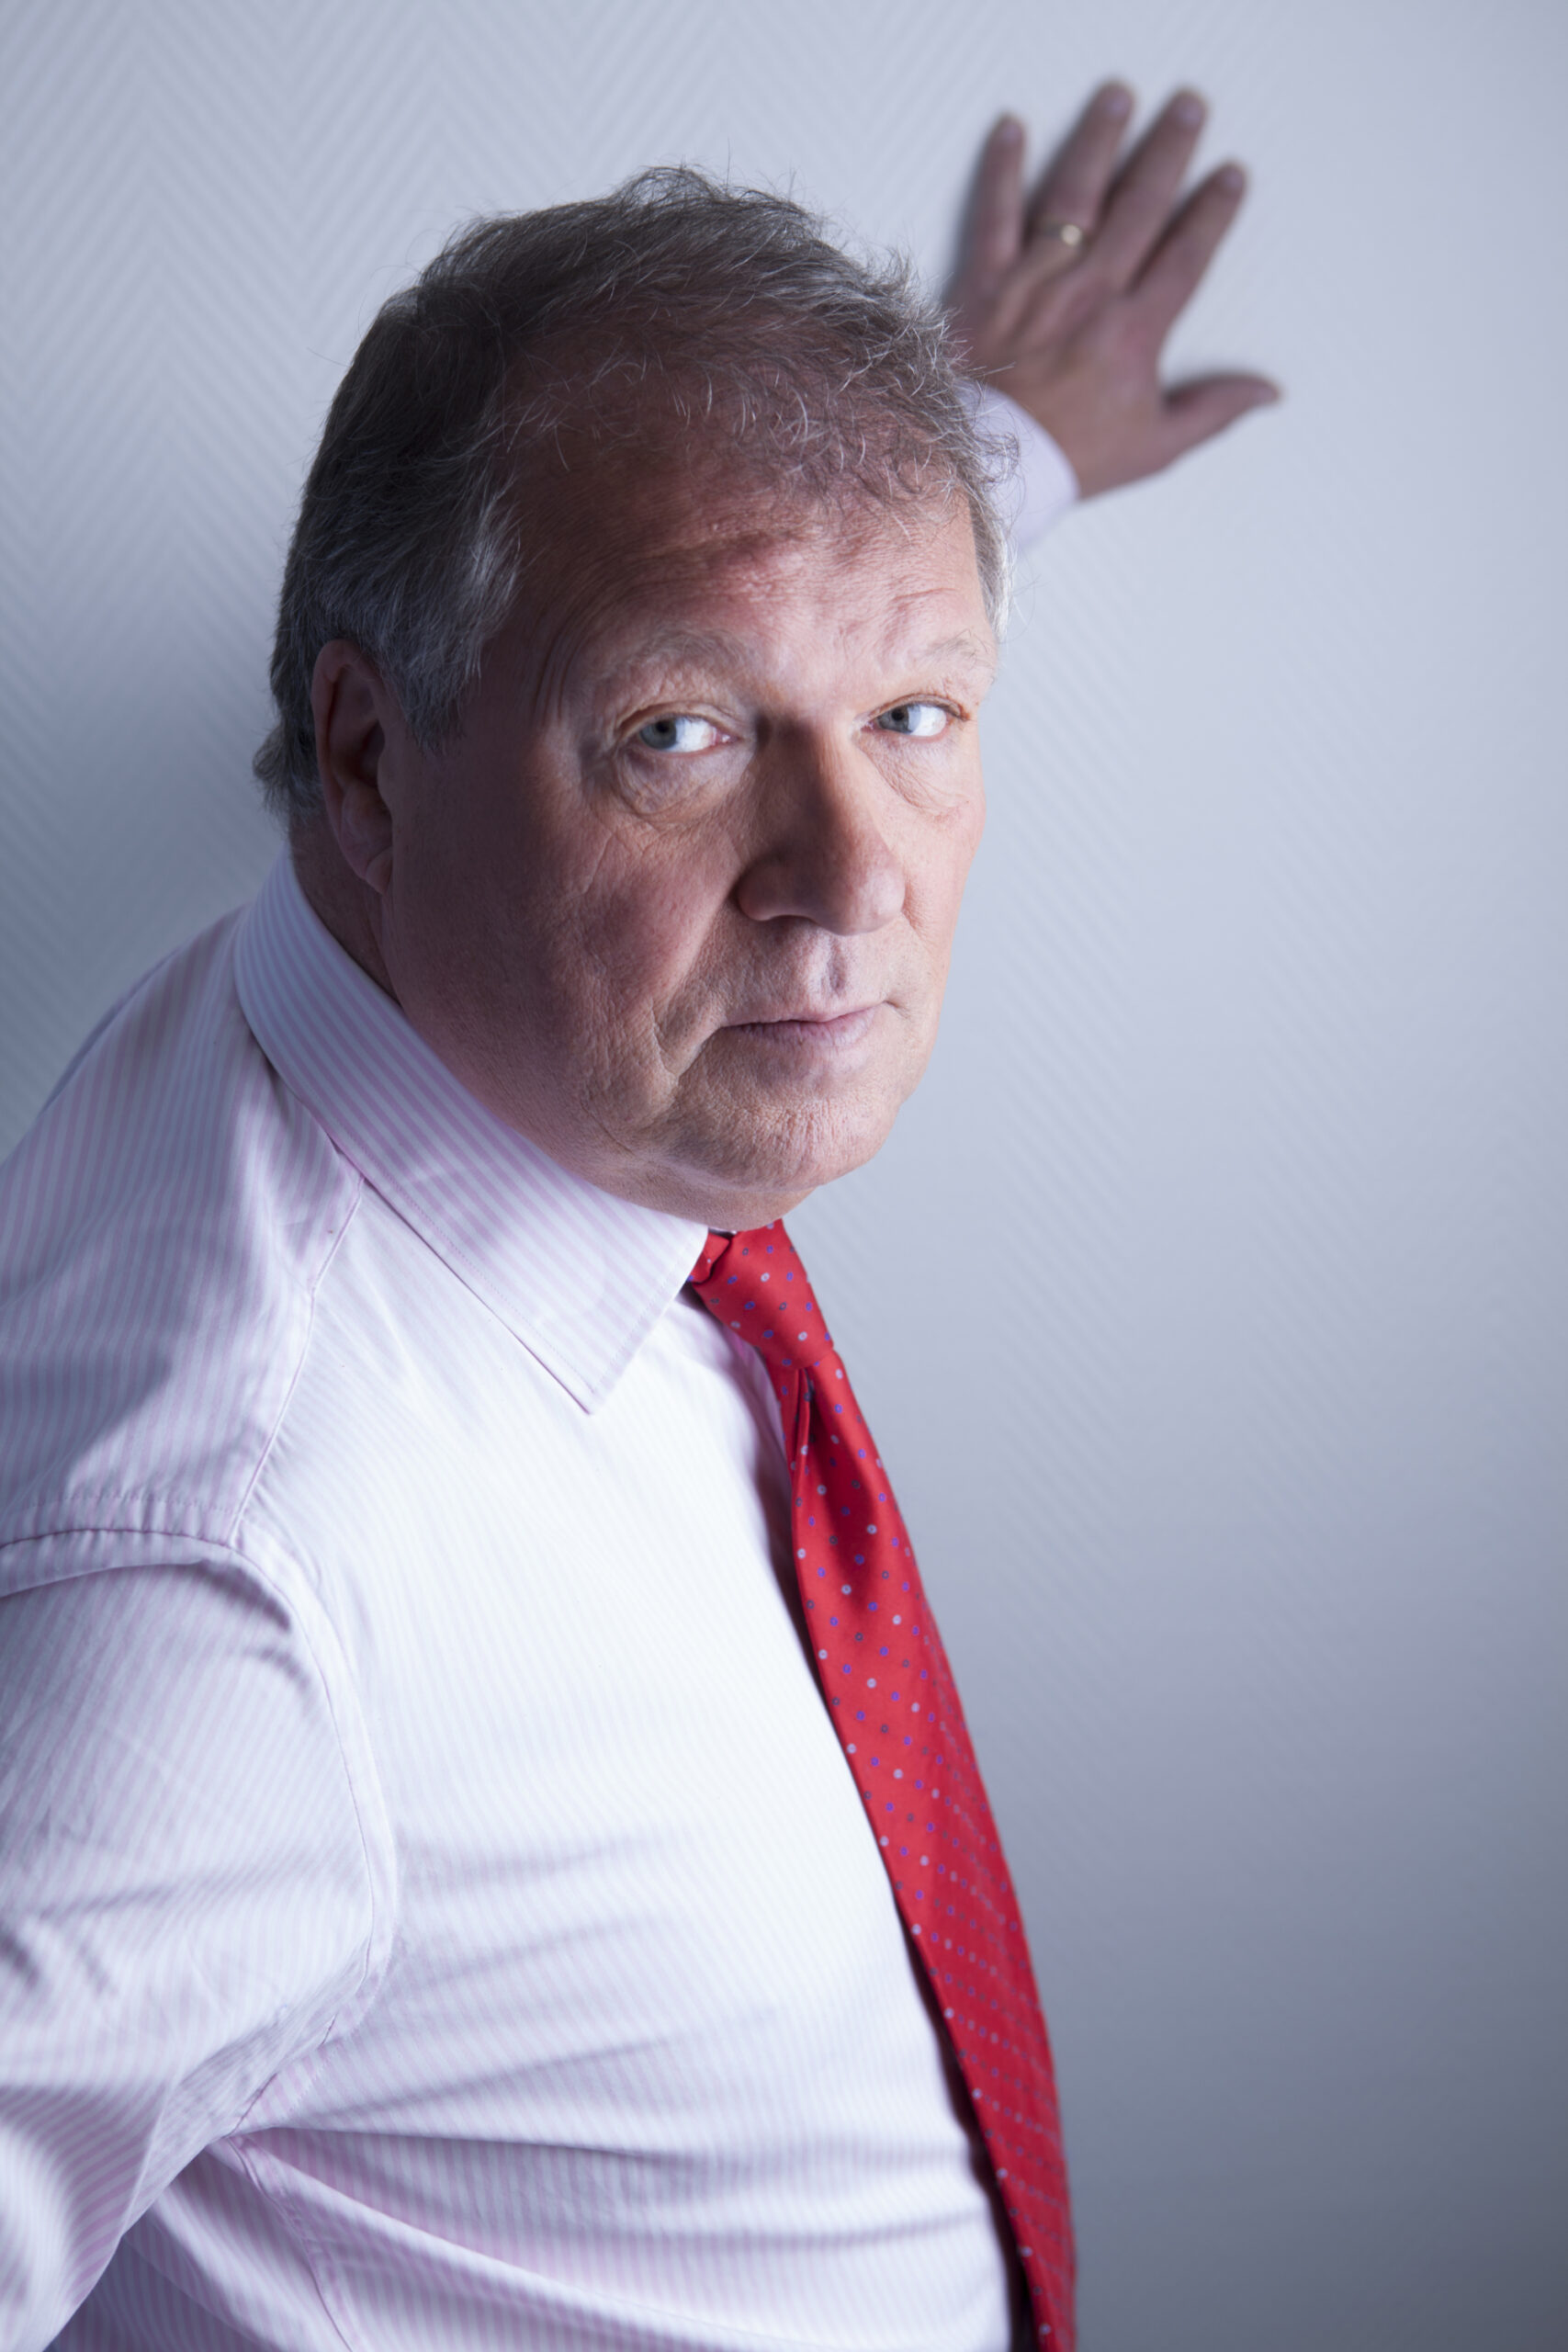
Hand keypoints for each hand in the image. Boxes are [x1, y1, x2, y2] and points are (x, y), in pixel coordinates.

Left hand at [945, 83, 1278, 497]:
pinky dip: (1002, 168)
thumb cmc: (1068, 460)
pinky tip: (1012, 128)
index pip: (1185, 256)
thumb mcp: (1154, 447)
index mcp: (1135, 331)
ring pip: (1075, 195)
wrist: (987, 469)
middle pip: (1139, 207)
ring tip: (1118, 96)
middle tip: (1188, 107)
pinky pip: (995, 213)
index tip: (1230, 175)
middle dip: (1168, 152)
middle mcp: (1091, 293)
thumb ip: (1213, 410)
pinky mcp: (985, 282)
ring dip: (1099, 140)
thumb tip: (1268, 393)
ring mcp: (1036, 281)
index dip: (1211, 213)